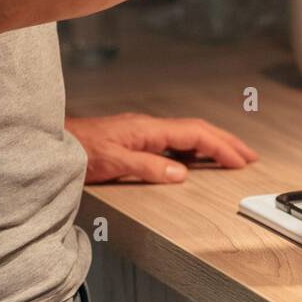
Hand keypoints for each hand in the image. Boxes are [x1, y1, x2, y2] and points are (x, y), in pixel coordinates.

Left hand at [65, 113, 258, 184]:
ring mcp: (143, 132)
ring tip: (230, 158)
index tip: (240, 160)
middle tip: (248, 156)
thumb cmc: (79, 150)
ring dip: (212, 145)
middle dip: (226, 142)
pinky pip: (173, 142)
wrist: (53, 143)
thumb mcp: (115, 163)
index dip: (221, 148)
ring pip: (187, 135)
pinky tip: (193, 163)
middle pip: (197, 131)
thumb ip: (150, 168)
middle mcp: (149, 127)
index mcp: (149, 130)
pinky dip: (192, 151)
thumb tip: (182, 174)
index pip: (195, 136)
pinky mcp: (135, 140)